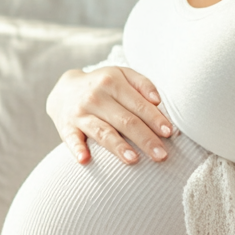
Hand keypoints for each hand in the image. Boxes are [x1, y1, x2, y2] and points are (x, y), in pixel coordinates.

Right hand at [45, 66, 172, 163]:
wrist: (65, 90)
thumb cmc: (103, 85)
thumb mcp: (122, 75)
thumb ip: (142, 84)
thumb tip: (158, 101)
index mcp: (112, 82)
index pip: (138, 104)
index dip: (154, 119)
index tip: (169, 133)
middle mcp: (96, 97)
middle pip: (125, 121)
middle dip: (145, 139)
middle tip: (161, 156)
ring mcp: (80, 113)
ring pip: (102, 131)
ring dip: (117, 146)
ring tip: (133, 159)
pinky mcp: (66, 127)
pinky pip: (71, 139)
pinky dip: (77, 148)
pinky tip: (84, 159)